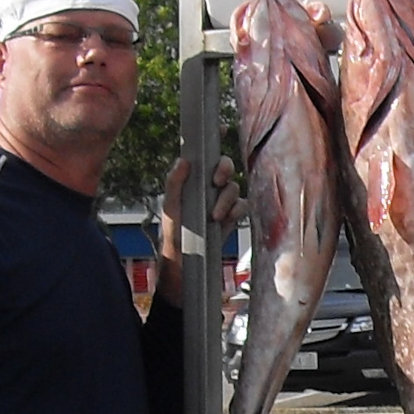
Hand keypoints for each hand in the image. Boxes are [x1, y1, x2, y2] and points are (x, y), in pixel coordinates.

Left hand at [155, 153, 240, 305]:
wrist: (185, 274)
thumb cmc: (174, 242)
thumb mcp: (171, 211)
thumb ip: (175, 185)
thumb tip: (184, 160)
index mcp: (191, 184)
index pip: (205, 158)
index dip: (215, 147)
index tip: (219, 139)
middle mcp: (207, 191)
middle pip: (225, 169)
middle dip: (224, 171)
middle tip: (215, 181)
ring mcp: (221, 205)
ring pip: (234, 188)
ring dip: (226, 198)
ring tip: (215, 214)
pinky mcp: (231, 221)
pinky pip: (242, 207)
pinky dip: (235, 211)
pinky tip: (225, 221)